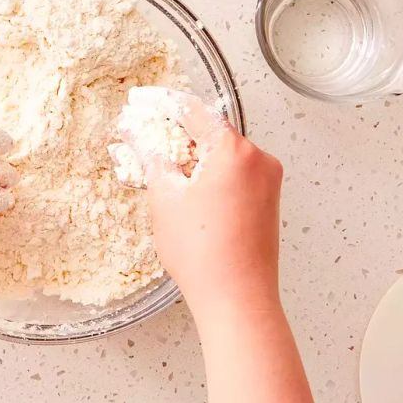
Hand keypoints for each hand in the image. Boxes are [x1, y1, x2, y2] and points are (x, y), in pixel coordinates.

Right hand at [121, 88, 282, 314]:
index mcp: (235, 150)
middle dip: (175, 134)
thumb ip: (150, 155)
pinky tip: (187, 189)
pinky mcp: (267, 202)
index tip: (142, 102)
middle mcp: (258, 159)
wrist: (238, 300)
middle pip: (210, 132)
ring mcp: (267, 182)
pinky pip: (235, 174)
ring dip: (192, 156)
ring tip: (161, 169)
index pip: (193, 111)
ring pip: (222, 155)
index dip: (162, 104)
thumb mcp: (164, 197)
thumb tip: (135, 132)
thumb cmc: (204, 253)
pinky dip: (210, 174)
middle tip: (145, 138)